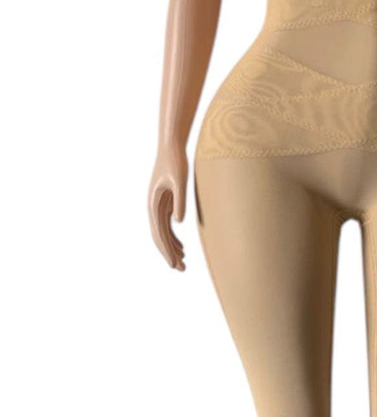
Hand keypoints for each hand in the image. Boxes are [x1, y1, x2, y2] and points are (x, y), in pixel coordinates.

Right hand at [148, 144, 187, 270]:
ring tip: (182, 263)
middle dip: (169, 254)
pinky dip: (174, 238)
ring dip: (172, 248)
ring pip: (163, 233)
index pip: (159, 233)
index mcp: (153, 204)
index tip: (173, 264)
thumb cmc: (175, 162)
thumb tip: (178, 222)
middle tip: (181, 269)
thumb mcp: (180, 180)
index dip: (166, 250)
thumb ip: (180, 201)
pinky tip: (182, 248)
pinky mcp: (166, 203)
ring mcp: (158, 206)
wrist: (171, 147)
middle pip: (160, 237)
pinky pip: (168, 225)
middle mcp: (153, 207)